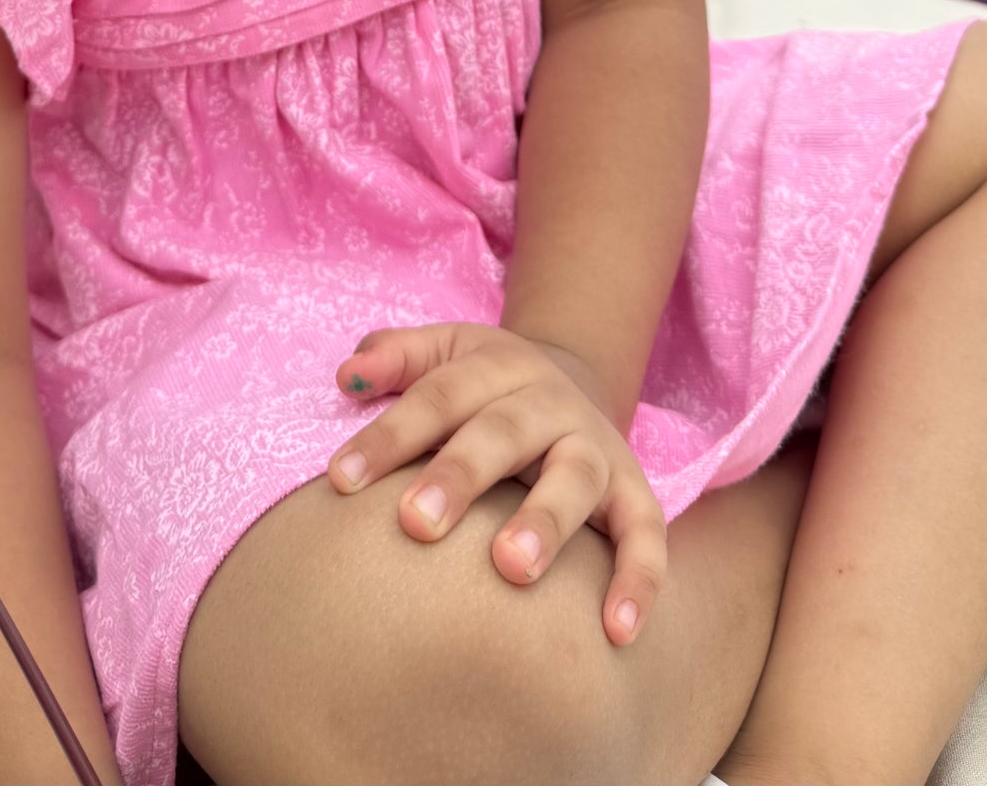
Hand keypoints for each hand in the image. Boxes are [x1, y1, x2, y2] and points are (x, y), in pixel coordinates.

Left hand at [329, 321, 665, 644]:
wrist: (570, 386)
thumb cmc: (481, 389)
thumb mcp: (444, 354)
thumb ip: (394, 357)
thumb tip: (347, 376)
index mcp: (497, 366)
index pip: (438, 396)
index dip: (389, 436)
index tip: (340, 480)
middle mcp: (550, 402)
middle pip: (503, 432)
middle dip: (460, 475)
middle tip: (415, 523)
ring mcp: (596, 447)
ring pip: (576, 477)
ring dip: (546, 520)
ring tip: (512, 568)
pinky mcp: (634, 493)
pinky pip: (646, 534)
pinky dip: (639, 579)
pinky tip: (617, 631)